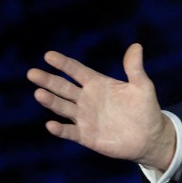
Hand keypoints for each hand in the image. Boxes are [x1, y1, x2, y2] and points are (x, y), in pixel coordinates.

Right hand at [26, 43, 175, 170]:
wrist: (149, 136)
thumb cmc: (146, 108)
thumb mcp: (142, 86)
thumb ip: (134, 68)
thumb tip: (136, 46)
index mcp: (97, 84)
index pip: (76, 71)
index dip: (63, 64)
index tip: (48, 55)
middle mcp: (87, 99)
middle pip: (63, 87)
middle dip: (48, 80)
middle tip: (32, 73)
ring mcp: (85, 117)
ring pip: (63, 107)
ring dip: (51, 101)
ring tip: (38, 93)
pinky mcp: (86, 135)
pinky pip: (70, 131)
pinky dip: (60, 129)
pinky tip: (50, 125)